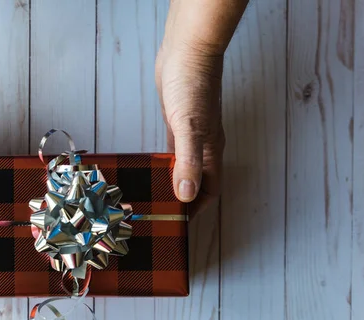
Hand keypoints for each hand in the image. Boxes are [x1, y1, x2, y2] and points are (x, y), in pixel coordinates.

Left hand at [155, 42, 224, 216]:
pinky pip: (173, 153)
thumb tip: (186, 194)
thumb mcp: (189, 126)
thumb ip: (188, 160)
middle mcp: (203, 147)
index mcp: (210, 151)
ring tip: (154, 197)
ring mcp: (190, 136)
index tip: (180, 223)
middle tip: (162, 213)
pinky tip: (153, 169)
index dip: (198, 209)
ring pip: (184, 169)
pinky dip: (164, 165)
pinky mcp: (176, 124)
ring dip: (172, 184)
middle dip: (184, 201)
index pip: (209, 190)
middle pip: (197, 183)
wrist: (187, 51)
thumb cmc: (193, 84)